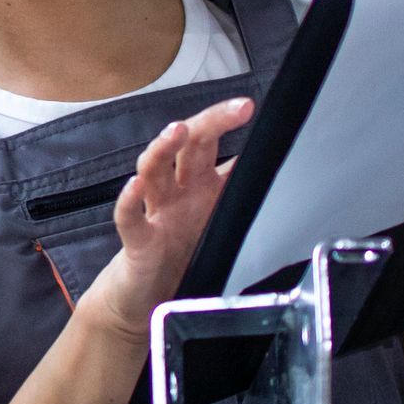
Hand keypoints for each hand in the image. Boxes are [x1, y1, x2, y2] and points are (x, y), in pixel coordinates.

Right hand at [87, 96, 252, 337]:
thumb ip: (237, 196)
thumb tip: (275, 171)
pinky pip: (129, 218)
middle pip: (188, 146)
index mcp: (200, 186)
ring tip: (177, 131)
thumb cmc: (181, 254)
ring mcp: (156, 213)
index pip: (210, 143)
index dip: (226, 122)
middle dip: (210, 123)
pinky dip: (129, 201)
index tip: (247, 106)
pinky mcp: (138, 242)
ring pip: (154, 171)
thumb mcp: (217, 222)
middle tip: (235, 109)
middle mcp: (177, 192)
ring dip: (163, 149)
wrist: (144, 297)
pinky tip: (134, 187)